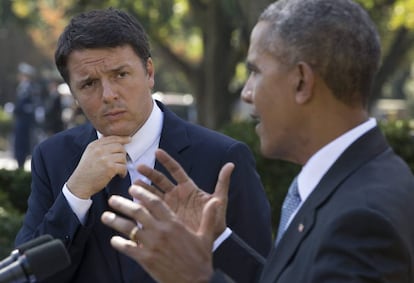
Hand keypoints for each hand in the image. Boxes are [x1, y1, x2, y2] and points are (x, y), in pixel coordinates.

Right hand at [67, 136, 130, 198]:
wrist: (80, 184)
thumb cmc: (86, 170)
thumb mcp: (89, 153)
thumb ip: (100, 146)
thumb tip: (115, 139)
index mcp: (94, 145)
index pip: (112, 138)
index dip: (122, 138)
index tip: (129, 139)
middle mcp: (99, 150)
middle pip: (120, 147)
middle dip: (122, 154)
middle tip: (121, 161)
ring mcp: (105, 158)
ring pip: (123, 157)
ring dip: (123, 164)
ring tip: (119, 169)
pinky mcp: (110, 168)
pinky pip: (123, 167)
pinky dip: (123, 172)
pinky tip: (120, 175)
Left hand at [101, 184, 228, 282]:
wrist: (195, 282)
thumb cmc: (200, 259)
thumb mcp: (206, 236)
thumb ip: (209, 217)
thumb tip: (216, 202)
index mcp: (174, 223)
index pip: (155, 203)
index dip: (143, 194)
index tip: (133, 188)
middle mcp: (161, 231)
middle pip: (138, 212)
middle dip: (123, 204)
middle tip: (113, 199)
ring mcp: (151, 245)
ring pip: (129, 228)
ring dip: (115, 221)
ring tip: (105, 216)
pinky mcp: (145, 259)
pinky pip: (127, 248)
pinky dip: (118, 243)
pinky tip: (113, 240)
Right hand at [135, 149, 233, 236]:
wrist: (209, 241)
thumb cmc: (216, 221)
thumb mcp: (219, 201)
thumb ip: (222, 182)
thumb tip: (231, 164)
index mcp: (189, 188)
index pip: (176, 170)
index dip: (167, 161)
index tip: (157, 152)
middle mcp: (177, 194)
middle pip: (161, 180)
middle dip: (150, 173)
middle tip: (140, 168)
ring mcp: (169, 205)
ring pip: (153, 193)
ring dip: (144, 187)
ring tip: (134, 184)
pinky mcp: (164, 217)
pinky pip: (151, 208)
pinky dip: (143, 204)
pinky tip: (134, 201)